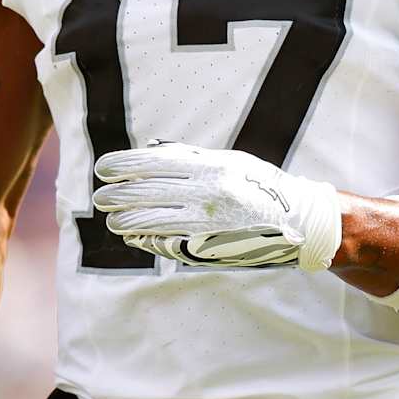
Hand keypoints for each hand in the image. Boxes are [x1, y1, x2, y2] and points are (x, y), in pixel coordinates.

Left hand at [93, 142, 341, 270]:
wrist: (298, 224)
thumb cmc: (261, 187)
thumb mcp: (231, 161)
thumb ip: (192, 157)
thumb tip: (152, 150)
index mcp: (210, 166)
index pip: (153, 164)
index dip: (123, 166)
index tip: (103, 169)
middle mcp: (205, 193)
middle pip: (145, 192)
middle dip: (116, 195)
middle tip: (100, 197)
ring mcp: (205, 223)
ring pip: (150, 220)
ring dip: (125, 220)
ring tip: (112, 219)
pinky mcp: (207, 248)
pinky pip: (166, 243)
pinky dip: (147, 238)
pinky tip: (135, 235)